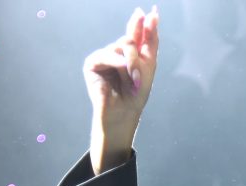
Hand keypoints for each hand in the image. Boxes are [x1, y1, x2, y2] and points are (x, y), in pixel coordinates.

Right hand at [85, 6, 159, 173]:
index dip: (143, 23)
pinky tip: (121, 72)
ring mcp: (104, 56)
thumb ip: (150, 39)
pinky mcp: (92, 63)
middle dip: (137, 58)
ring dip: (130, 65)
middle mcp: (116, 52)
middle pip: (129, 39)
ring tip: (133, 82)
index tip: (153, 12)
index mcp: (129, 52)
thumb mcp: (149, 65)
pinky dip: (116, 63)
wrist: (124, 113)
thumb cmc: (137, 94)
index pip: (136, 32)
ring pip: (120, 46)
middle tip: (139, 77)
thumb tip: (150, 13)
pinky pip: (106, 54)